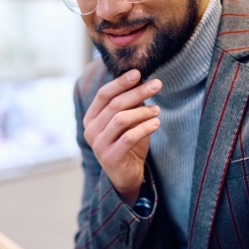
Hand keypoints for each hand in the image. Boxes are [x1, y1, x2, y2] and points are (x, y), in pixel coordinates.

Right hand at [83, 69, 161, 203]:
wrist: (126, 175)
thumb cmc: (127, 144)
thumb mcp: (128, 121)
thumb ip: (130, 104)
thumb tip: (141, 80)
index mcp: (91, 118)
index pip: (103, 94)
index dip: (120, 82)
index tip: (138, 73)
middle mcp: (90, 130)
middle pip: (114, 104)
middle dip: (137, 92)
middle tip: (157, 85)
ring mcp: (99, 144)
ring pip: (121, 119)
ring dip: (142, 111)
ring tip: (157, 110)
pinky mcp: (110, 157)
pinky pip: (129, 137)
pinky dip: (145, 127)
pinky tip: (156, 123)